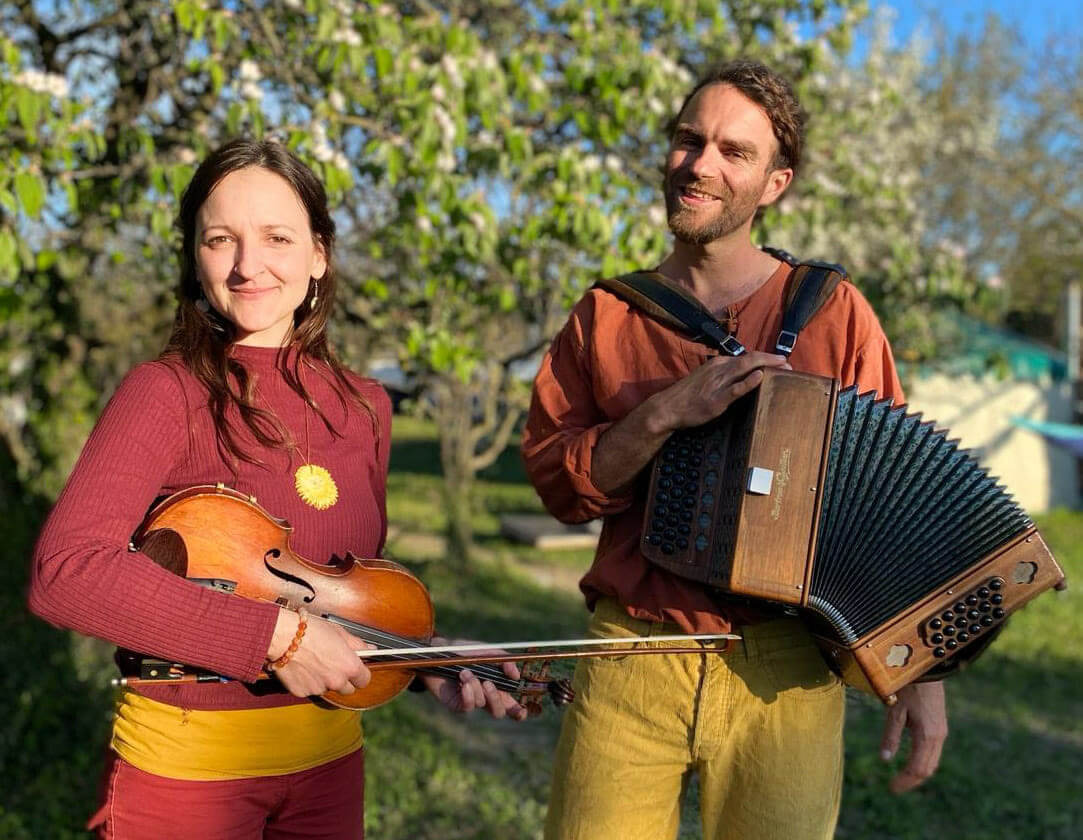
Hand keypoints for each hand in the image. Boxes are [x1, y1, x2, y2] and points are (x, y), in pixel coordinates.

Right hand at [267, 608, 372, 698]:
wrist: (282, 636)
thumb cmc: (310, 630)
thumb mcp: (340, 632)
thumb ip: (358, 645)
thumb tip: (370, 649)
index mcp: (349, 667)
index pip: (364, 680)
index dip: (361, 674)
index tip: (357, 669)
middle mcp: (336, 681)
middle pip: (347, 689)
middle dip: (343, 680)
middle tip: (333, 665)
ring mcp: (319, 689)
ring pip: (327, 688)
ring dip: (324, 680)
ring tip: (314, 662)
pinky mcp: (302, 692)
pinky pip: (310, 690)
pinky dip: (308, 682)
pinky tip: (303, 667)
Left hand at [419, 638, 528, 720]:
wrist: (440, 651)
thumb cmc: (465, 651)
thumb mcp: (488, 652)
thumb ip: (505, 662)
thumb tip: (516, 675)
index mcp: (496, 686)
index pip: (511, 705)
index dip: (518, 712)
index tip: (522, 710)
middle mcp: (485, 697)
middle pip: (500, 712)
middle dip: (497, 699)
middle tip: (489, 683)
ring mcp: (471, 701)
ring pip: (483, 705)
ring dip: (476, 686)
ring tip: (466, 672)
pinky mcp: (456, 704)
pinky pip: (468, 706)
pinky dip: (468, 694)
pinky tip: (463, 682)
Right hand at [646, 351, 789, 433]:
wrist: (668, 408)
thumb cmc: (688, 396)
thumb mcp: (706, 379)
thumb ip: (724, 376)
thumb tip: (743, 375)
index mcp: (718, 363)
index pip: (746, 357)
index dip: (765, 357)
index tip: (779, 361)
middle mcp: (719, 369)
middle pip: (750, 359)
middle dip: (771, 360)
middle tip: (788, 364)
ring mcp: (718, 383)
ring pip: (746, 369)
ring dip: (767, 367)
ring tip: (784, 368)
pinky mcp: (717, 399)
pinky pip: (736, 388)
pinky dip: (749, 381)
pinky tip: (760, 377)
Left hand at [880, 680, 947, 792]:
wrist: (926, 668)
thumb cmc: (907, 686)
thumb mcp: (895, 710)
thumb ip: (891, 735)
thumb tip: (884, 759)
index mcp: (927, 736)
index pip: (917, 769)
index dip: (905, 781)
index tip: (891, 789)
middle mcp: (938, 737)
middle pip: (927, 769)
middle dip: (911, 781)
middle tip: (895, 787)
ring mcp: (941, 732)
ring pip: (932, 762)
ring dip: (918, 773)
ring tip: (901, 778)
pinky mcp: (939, 726)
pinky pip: (933, 752)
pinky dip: (922, 762)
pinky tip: (910, 761)